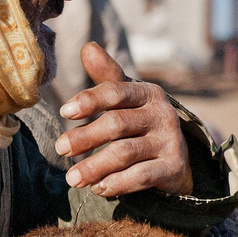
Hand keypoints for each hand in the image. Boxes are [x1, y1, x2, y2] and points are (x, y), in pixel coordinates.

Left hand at [53, 42, 192, 197]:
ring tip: (72, 178)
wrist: (177, 159)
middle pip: (116, 124)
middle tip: (60, 149)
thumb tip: (87, 47)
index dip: (90, 100)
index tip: (64, 112)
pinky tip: (98, 188)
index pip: (116, 92)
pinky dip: (117, 183)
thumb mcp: (126, 99)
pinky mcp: (173, 167)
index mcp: (148, 93)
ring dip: (94, 166)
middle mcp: (162, 114)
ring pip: (125, 153)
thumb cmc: (141, 122)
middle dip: (85, 137)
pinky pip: (141, 177)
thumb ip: (106, 76)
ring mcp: (170, 141)